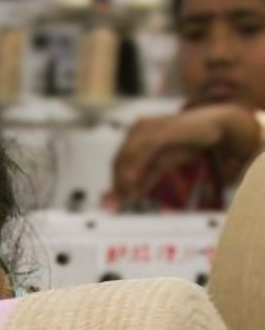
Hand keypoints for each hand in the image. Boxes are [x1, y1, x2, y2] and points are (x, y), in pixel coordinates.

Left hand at [106, 104, 259, 209]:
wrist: (215, 125)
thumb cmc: (188, 144)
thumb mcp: (164, 163)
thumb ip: (147, 178)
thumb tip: (131, 198)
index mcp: (135, 133)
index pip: (118, 161)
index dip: (115, 182)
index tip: (115, 200)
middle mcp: (138, 128)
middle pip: (120, 160)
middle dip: (118, 184)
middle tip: (119, 203)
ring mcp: (149, 127)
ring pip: (128, 156)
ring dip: (124, 179)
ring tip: (126, 198)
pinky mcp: (162, 130)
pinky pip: (145, 151)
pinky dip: (137, 167)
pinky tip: (133, 180)